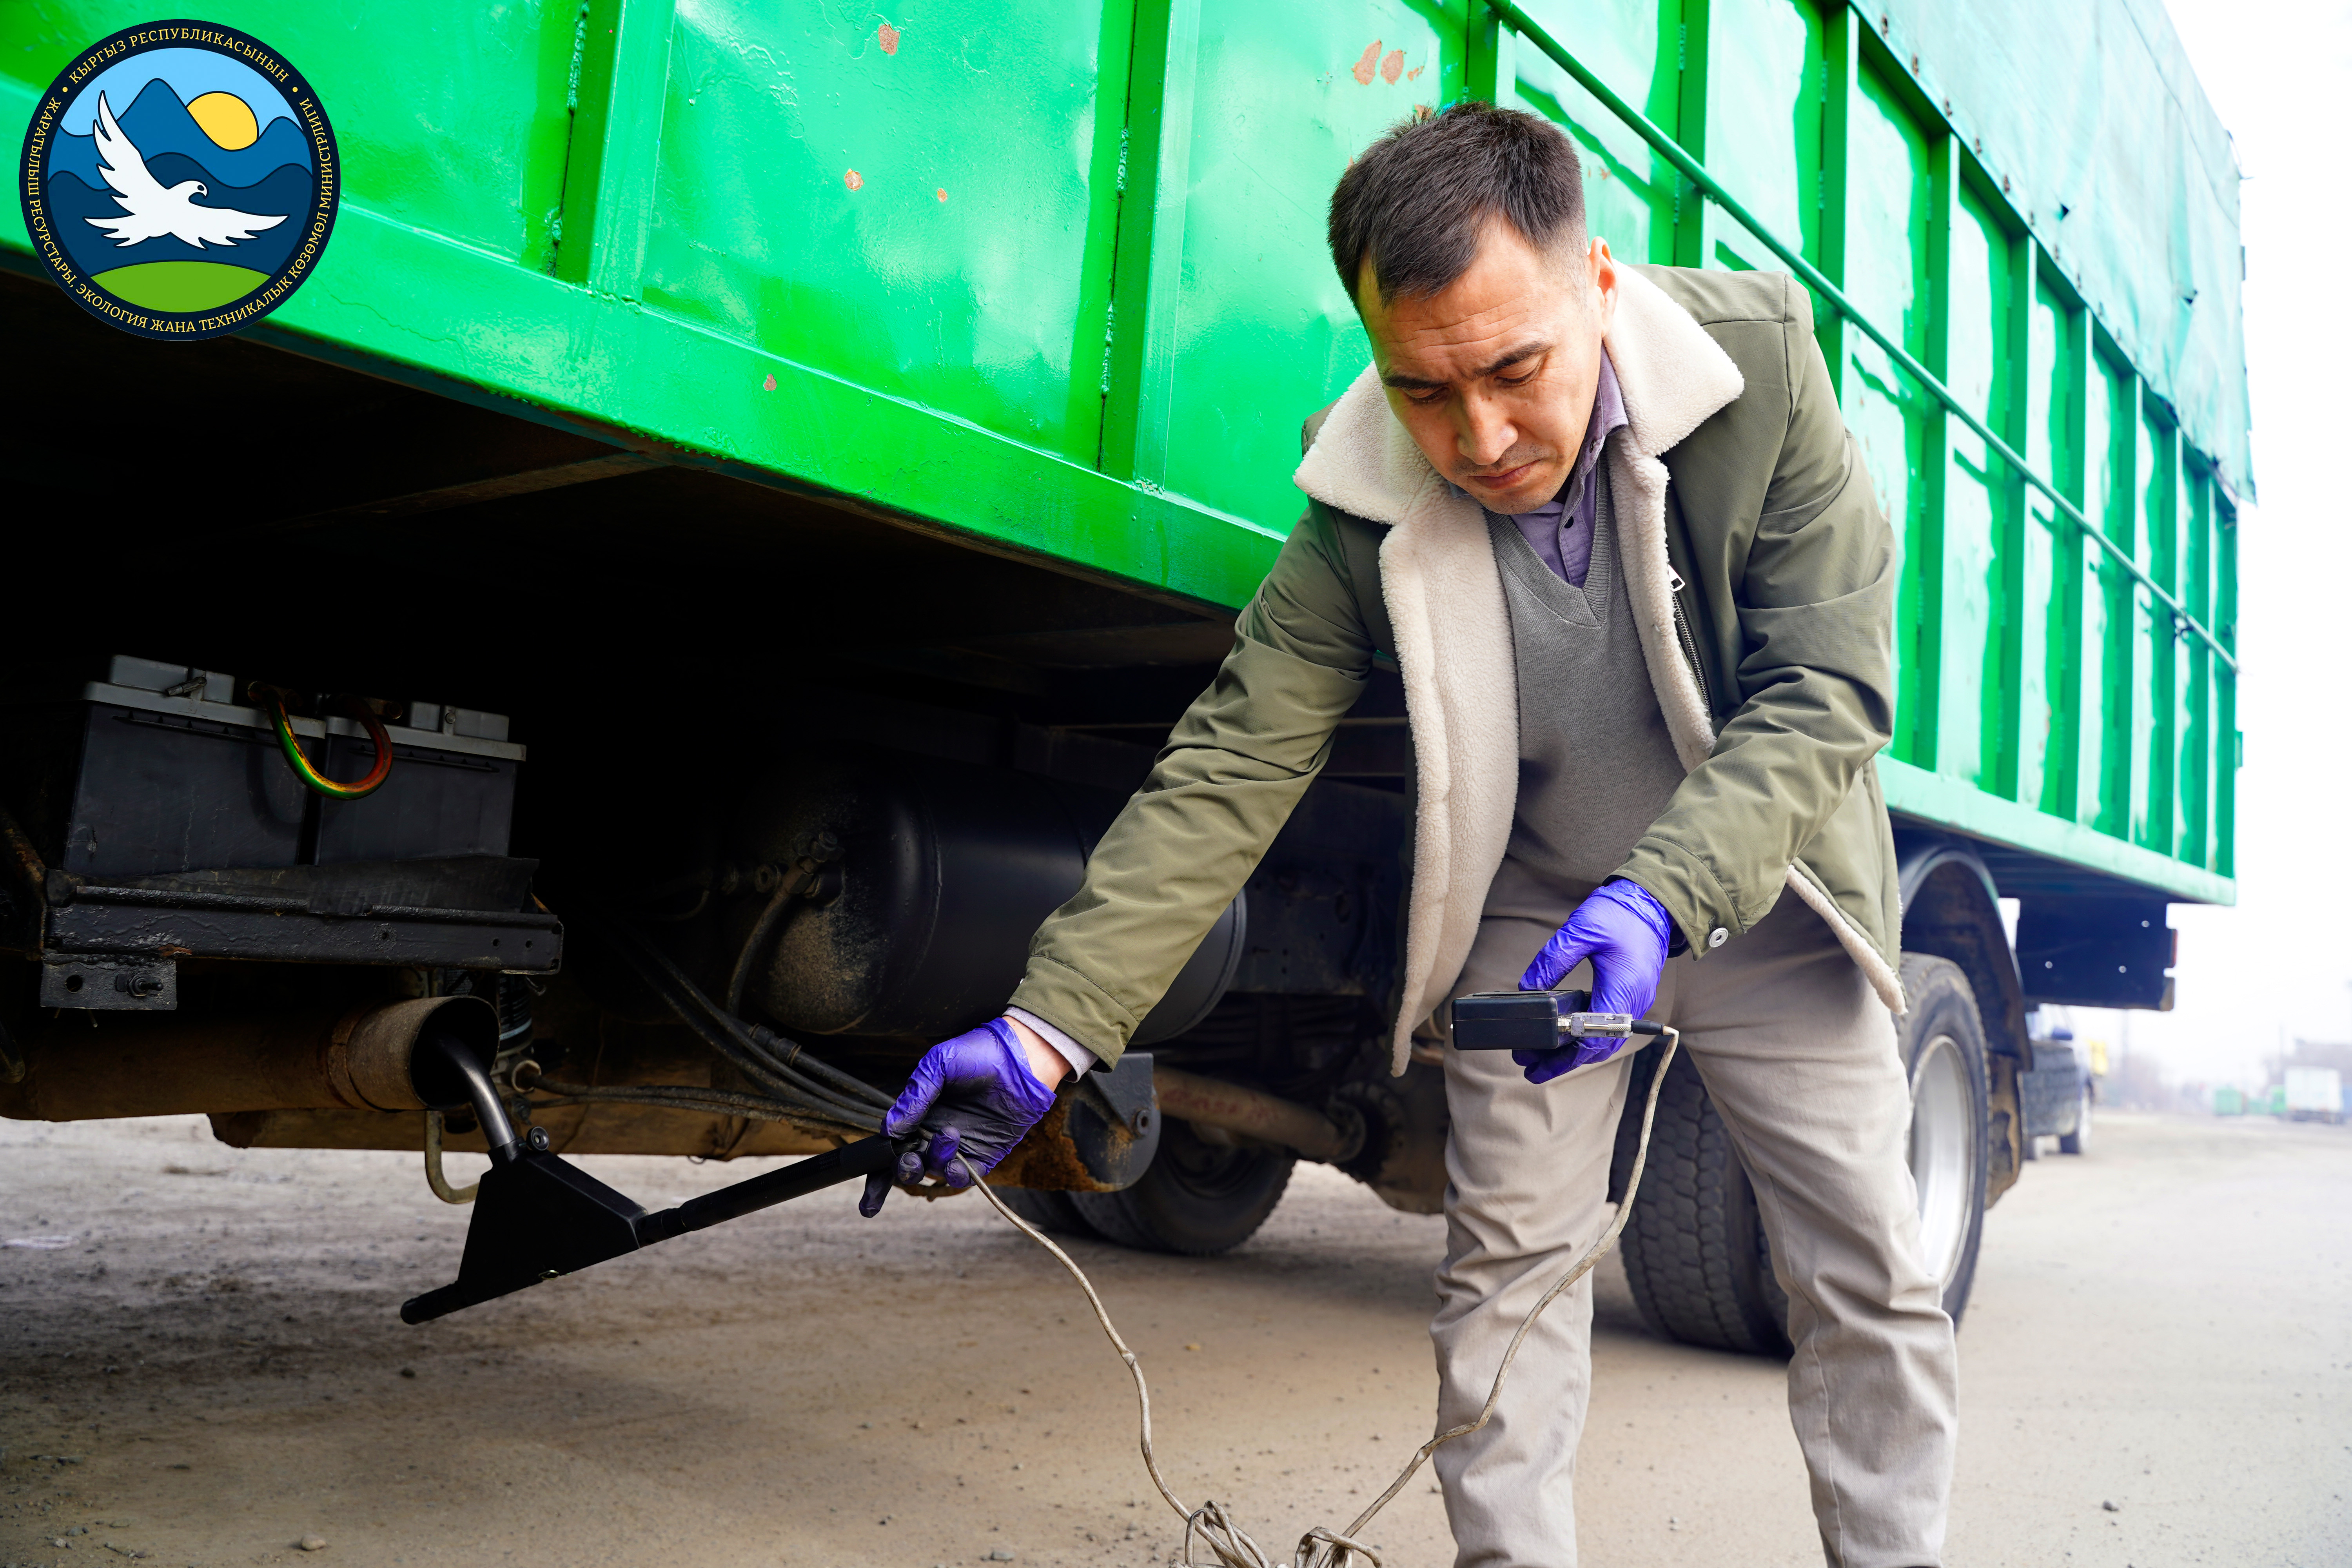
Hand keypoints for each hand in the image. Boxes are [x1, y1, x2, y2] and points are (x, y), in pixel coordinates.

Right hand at [860, 1016, 1064, 1215]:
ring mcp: (959, 1146)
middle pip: (908, 1167)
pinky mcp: (984, 1154)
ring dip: (936, 1161)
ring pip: (935, 1172)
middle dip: (904, 1170)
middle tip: (910, 1159)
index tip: (869, 1197)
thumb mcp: (937, 1065)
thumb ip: (914, 1097)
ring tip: (949, 1134)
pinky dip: (958, 1175)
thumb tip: (889, 1129)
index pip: (890, 1148)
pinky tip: (960, 1160)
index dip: (876, 1174)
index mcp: (918, 1115)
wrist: (1020, 1058)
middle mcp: (934, 1134)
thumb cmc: (976, 1054)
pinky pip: (965, 1177)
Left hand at [1513, 879, 1674, 1084]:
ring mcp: (1635, 1000)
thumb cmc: (1620, 914)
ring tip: (1543, 1055)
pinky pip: (1610, 1025)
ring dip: (1576, 1050)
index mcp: (1621, 990)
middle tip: (1531, 1066)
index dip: (1564, 1057)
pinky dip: (1588, 1035)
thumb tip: (1527, 988)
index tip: (1536, 1064)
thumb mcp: (1580, 931)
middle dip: (1565, 1060)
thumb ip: (1552, 961)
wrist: (1653, 902)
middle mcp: (1633, 1002)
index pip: (1592, 1038)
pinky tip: (1566, 1033)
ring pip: (1605, 1039)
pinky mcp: (1633, 994)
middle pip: (1598, 1047)